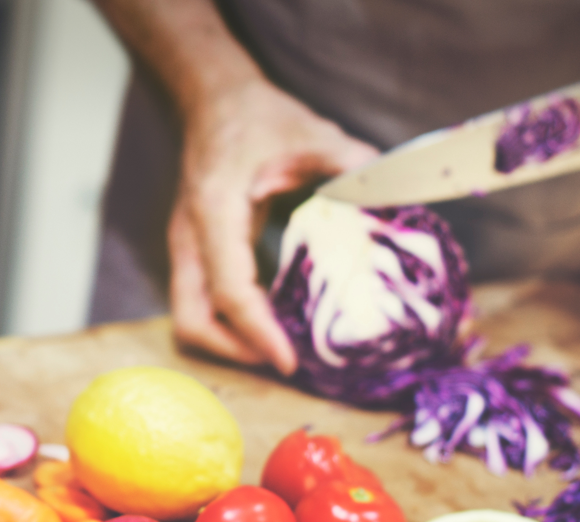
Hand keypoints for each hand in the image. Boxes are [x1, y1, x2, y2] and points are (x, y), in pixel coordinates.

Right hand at [170, 79, 377, 374]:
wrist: (215, 101)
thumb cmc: (257, 117)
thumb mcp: (308, 131)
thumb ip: (348, 161)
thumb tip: (392, 190)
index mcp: (214, 211)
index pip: (229, 290)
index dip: (258, 332)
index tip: (290, 362)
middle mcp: (190, 237)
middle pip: (192, 320)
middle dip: (234, 352)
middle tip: (284, 362)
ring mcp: (187, 248)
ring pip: (191, 318)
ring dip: (230, 343)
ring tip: (278, 350)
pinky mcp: (193, 254)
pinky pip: (202, 304)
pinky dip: (231, 324)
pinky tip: (271, 322)